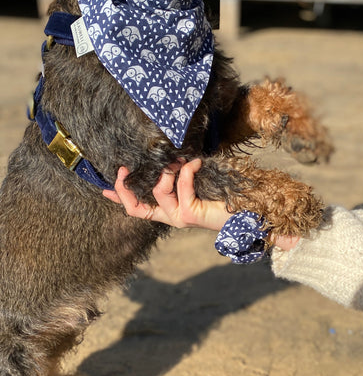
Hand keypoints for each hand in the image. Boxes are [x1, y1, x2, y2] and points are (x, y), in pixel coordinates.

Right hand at [103, 158, 230, 229]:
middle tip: (124, 168)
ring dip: (166, 172)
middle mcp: (171, 217)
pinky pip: (181, 186)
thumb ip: (178, 176)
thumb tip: (168, 158)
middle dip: (126, 187)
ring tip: (178, 160)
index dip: (120, 199)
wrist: (245, 210)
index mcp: (169, 211)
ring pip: (158, 193)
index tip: (104, 187)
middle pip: (136, 209)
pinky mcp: (190, 214)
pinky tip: (196, 162)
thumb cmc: (221, 194)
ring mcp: (179, 218)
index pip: (137, 209)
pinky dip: (187, 170)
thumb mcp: (194, 182)